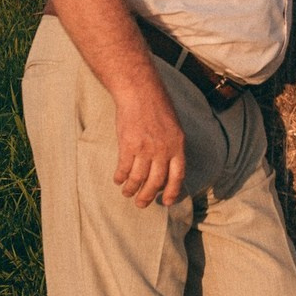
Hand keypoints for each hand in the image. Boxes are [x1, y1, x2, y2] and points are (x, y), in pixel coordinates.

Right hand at [114, 86, 185, 206]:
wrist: (140, 91)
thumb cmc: (157, 105)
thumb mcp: (173, 125)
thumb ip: (172, 145)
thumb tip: (167, 165)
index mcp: (177, 145)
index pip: (177, 175)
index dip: (172, 191)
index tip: (166, 202)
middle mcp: (163, 150)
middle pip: (156, 182)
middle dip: (147, 196)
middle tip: (141, 204)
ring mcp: (145, 149)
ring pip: (138, 178)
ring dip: (131, 189)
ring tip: (127, 193)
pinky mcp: (128, 145)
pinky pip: (123, 168)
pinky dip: (120, 177)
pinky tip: (118, 180)